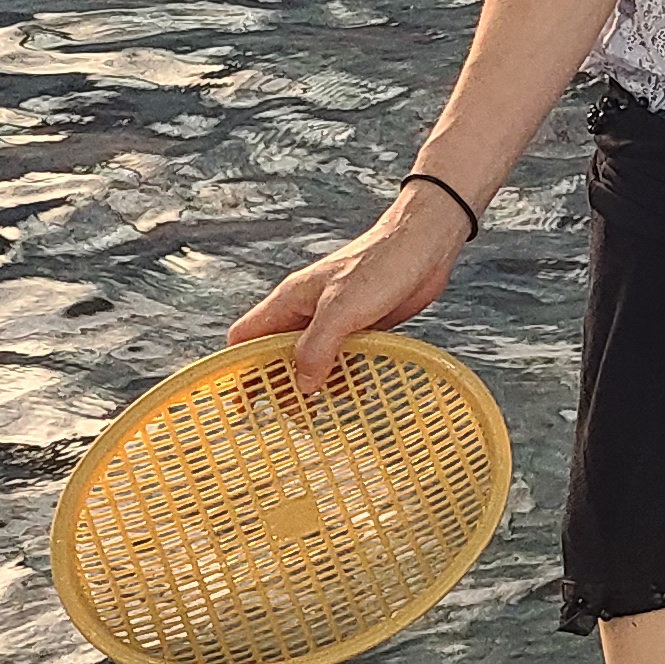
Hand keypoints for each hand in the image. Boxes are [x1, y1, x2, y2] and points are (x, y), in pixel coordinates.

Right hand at [226, 186, 472, 394]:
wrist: (425, 244)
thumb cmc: (381, 264)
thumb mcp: (341, 308)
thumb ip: (317, 347)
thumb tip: (301, 386)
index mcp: (289, 301)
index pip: (244, 338)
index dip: (239, 368)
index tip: (243, 402)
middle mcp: (305, 312)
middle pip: (276, 354)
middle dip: (279, 385)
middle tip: (289, 419)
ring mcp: (333, 319)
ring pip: (311, 360)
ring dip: (314, 385)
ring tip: (320, 415)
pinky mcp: (360, 326)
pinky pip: (342, 358)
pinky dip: (343, 377)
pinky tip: (354, 393)